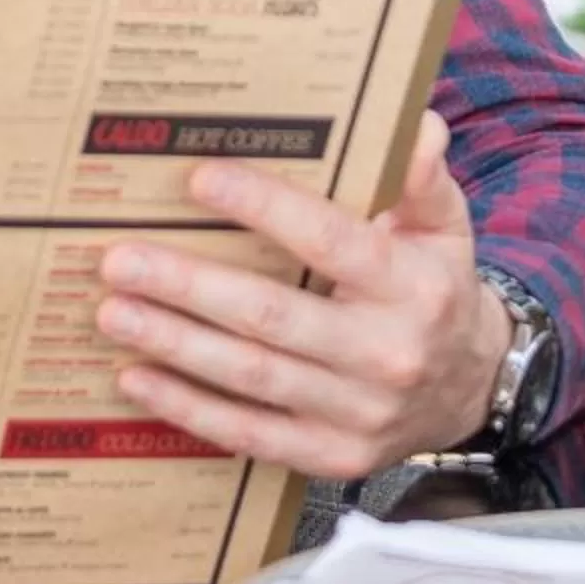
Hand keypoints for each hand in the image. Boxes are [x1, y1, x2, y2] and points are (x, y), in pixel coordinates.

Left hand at [97, 112, 510, 479]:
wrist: (470, 390)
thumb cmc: (437, 293)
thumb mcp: (445, 230)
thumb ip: (423, 180)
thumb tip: (416, 127)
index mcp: (414, 287)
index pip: (331, 242)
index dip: (265, 209)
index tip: (200, 180)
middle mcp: (387, 353)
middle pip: (272, 317)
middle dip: (189, 286)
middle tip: (122, 260)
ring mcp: (358, 413)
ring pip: (250, 375)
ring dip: (174, 343)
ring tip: (115, 312)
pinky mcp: (331, 456)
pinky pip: (249, 434)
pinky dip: (188, 408)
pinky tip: (138, 378)